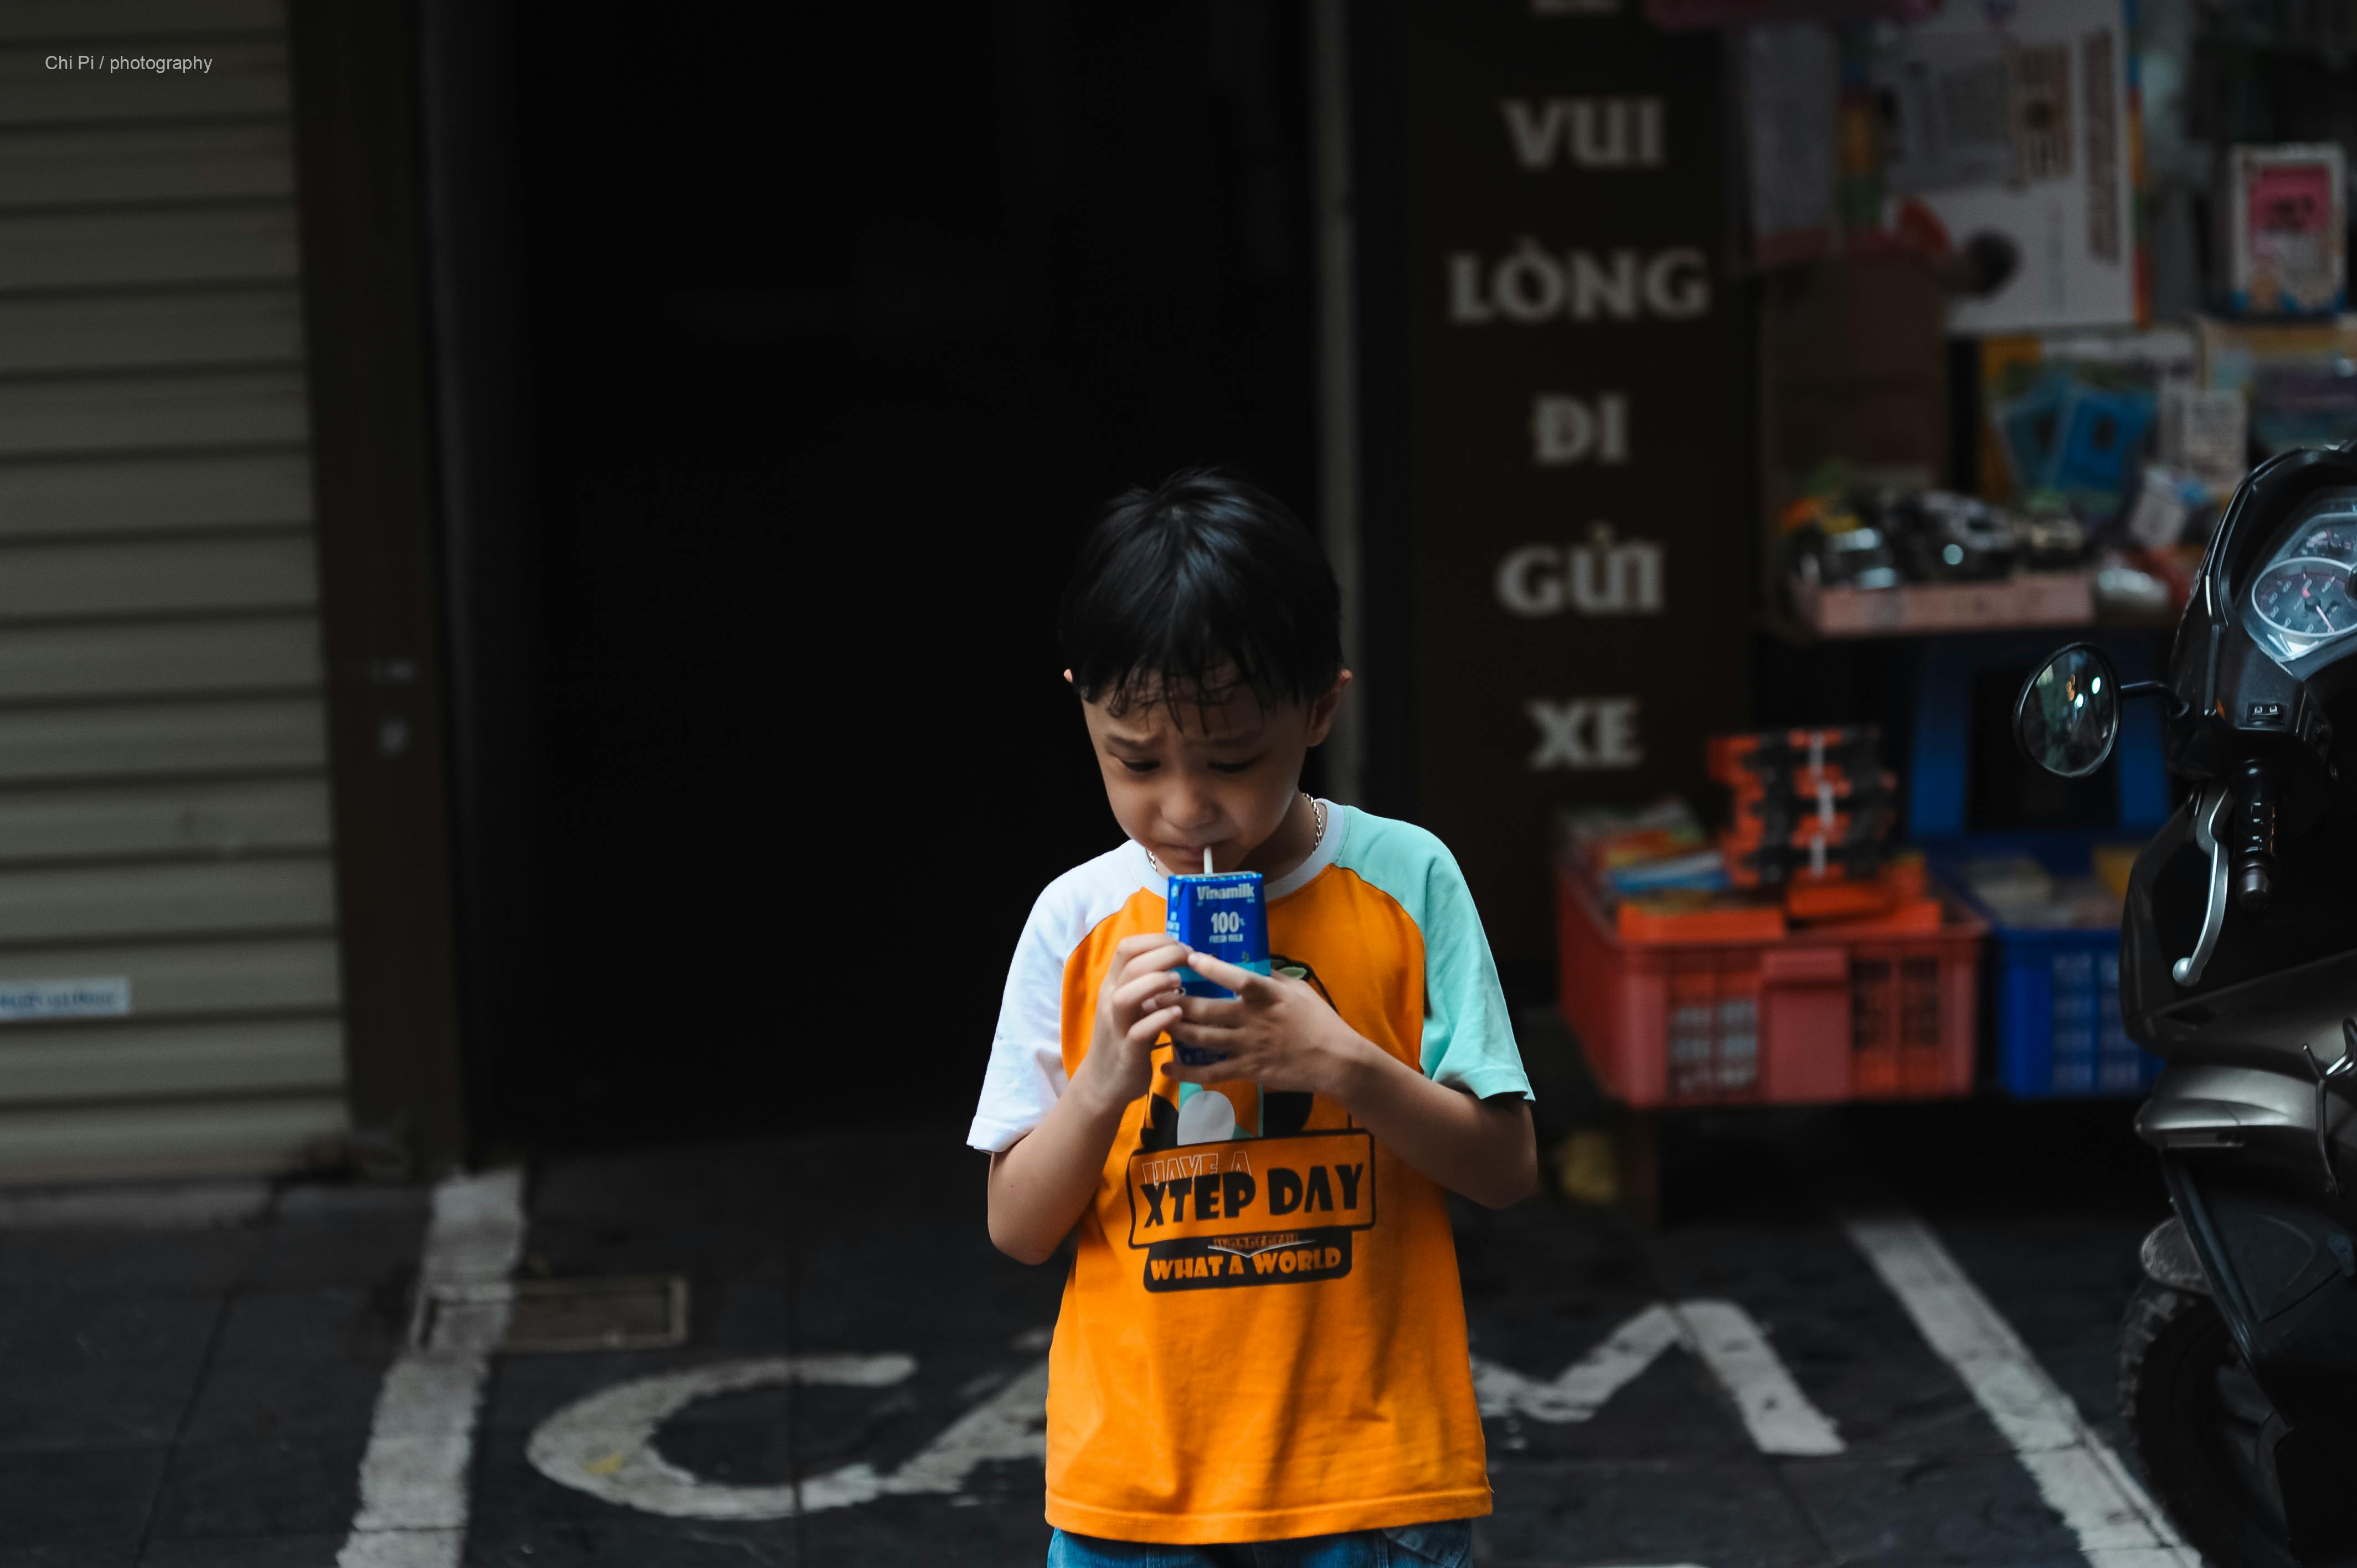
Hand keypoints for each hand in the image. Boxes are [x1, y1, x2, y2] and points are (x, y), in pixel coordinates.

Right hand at [1075, 933, 1189, 1112]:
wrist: (1103, 1084)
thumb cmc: (1125, 1038)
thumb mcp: (1132, 1006)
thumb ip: (1146, 983)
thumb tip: (1178, 959)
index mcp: (1113, 985)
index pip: (1127, 947)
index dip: (1157, 940)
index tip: (1183, 948)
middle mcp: (1111, 1000)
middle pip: (1131, 965)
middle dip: (1164, 954)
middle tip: (1189, 959)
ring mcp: (1117, 1026)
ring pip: (1126, 996)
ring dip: (1156, 983)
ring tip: (1180, 982)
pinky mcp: (1127, 1052)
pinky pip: (1140, 1032)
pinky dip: (1159, 1019)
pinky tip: (1178, 1014)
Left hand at [1166, 949, 1375, 1099]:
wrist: (1336, 1062)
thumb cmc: (1320, 1021)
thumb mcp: (1298, 991)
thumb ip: (1272, 977)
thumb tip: (1250, 962)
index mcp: (1268, 996)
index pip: (1238, 978)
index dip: (1213, 969)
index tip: (1189, 957)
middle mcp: (1254, 1020)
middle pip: (1207, 1011)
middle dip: (1175, 1002)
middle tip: (1150, 993)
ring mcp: (1249, 1047)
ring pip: (1203, 1039)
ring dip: (1174, 1030)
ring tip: (1149, 1021)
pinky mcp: (1248, 1070)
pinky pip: (1212, 1073)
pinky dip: (1187, 1072)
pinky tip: (1166, 1068)